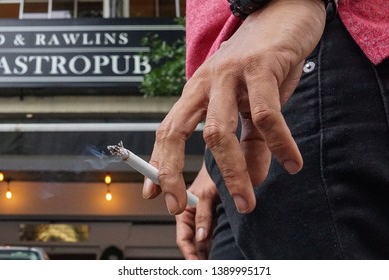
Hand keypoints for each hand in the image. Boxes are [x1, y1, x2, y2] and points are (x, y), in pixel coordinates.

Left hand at [142, 0, 326, 214]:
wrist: (284, 14)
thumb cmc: (264, 63)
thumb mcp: (251, 107)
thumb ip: (250, 144)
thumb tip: (251, 179)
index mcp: (197, 92)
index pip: (168, 130)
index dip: (159, 163)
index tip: (153, 194)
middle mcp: (206, 83)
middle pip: (178, 131)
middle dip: (172, 171)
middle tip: (178, 206)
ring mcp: (230, 74)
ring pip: (219, 131)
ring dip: (232, 172)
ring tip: (248, 201)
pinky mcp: (260, 67)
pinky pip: (266, 115)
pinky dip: (280, 144)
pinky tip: (292, 163)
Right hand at [175, 163, 218, 259]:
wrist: (223, 165)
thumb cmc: (210, 175)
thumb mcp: (206, 195)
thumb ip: (203, 215)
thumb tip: (201, 235)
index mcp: (184, 213)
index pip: (184, 240)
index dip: (189, 254)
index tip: (197, 265)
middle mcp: (193, 218)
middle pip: (194, 244)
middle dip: (200, 256)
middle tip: (210, 266)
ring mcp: (204, 219)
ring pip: (205, 242)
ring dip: (210, 251)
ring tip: (218, 260)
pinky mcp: (215, 218)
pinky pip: (214, 234)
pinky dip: (217, 243)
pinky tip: (223, 249)